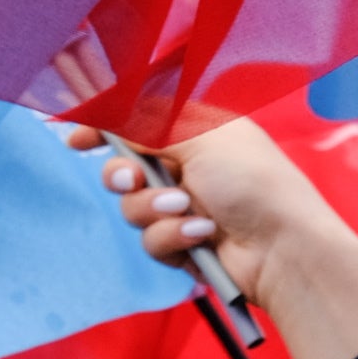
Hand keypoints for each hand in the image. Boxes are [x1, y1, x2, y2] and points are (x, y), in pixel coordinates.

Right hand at [63, 119, 357, 358]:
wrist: (283, 248)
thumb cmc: (251, 181)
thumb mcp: (198, 137)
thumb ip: (147, 124)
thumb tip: (108, 109)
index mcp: (196, 132)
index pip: (138, 123)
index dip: (104, 129)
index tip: (74, 140)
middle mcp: (189, 168)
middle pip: (126, 169)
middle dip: (123, 176)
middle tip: (132, 180)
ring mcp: (186, 209)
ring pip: (134, 209)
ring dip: (154, 211)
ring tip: (188, 213)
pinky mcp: (185, 246)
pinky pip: (152, 241)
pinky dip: (172, 238)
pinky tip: (201, 238)